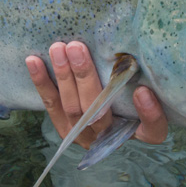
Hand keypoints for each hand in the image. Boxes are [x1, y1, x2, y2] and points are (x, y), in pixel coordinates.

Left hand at [27, 41, 167, 147]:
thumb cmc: (130, 101)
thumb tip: (139, 73)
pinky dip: (41, 82)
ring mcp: (84, 136)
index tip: (143, 92)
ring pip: (72, 108)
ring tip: (58, 49)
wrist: (103, 122)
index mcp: (139, 131)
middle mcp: (111, 138)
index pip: (153, 131)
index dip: (149, 114)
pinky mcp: (64, 129)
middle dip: (85, 79)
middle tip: (77, 48)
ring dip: (63, 76)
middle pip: (98, 112)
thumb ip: (143, 84)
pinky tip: (33, 61)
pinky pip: (51, 105)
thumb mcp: (144, 96)